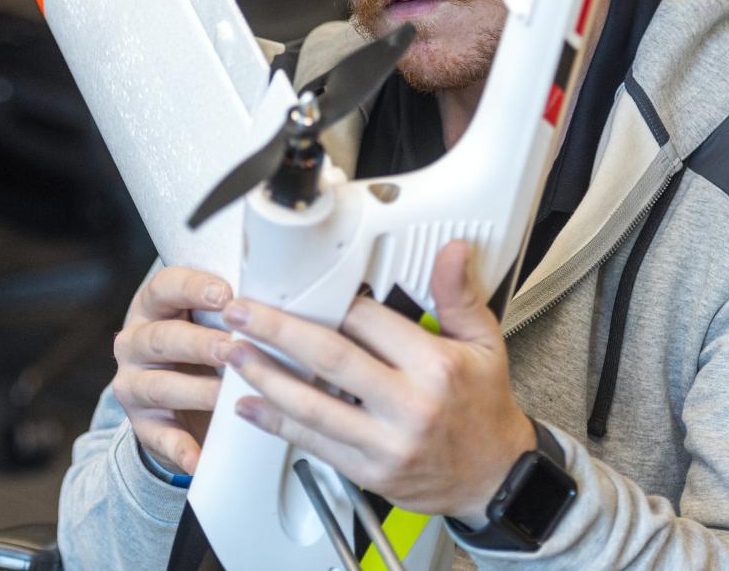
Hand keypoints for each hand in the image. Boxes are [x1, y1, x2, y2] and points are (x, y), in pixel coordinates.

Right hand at [112, 267, 232, 473]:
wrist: (178, 404)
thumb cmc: (205, 350)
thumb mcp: (210, 323)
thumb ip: (233, 310)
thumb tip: (282, 300)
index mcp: (153, 308)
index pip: (164, 287)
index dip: (193, 288)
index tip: (225, 295)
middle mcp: (136, 343)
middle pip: (162, 338)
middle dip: (198, 343)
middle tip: (230, 348)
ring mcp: (134, 385)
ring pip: (159, 386)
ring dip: (195, 391)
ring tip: (226, 397)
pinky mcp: (143, 426)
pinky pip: (160, 437)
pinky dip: (181, 449)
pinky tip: (200, 459)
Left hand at [217, 241, 535, 525]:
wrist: (494, 479)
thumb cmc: (483, 408)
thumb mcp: (484, 344)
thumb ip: (459, 295)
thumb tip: (453, 250)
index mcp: (435, 366)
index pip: (368, 321)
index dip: (330, 302)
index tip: (304, 290)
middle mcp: (409, 405)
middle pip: (329, 358)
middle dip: (276, 331)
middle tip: (242, 313)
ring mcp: (386, 443)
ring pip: (312, 404)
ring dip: (265, 375)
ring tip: (234, 352)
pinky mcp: (369, 472)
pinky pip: (313, 442)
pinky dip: (276, 422)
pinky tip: (250, 403)